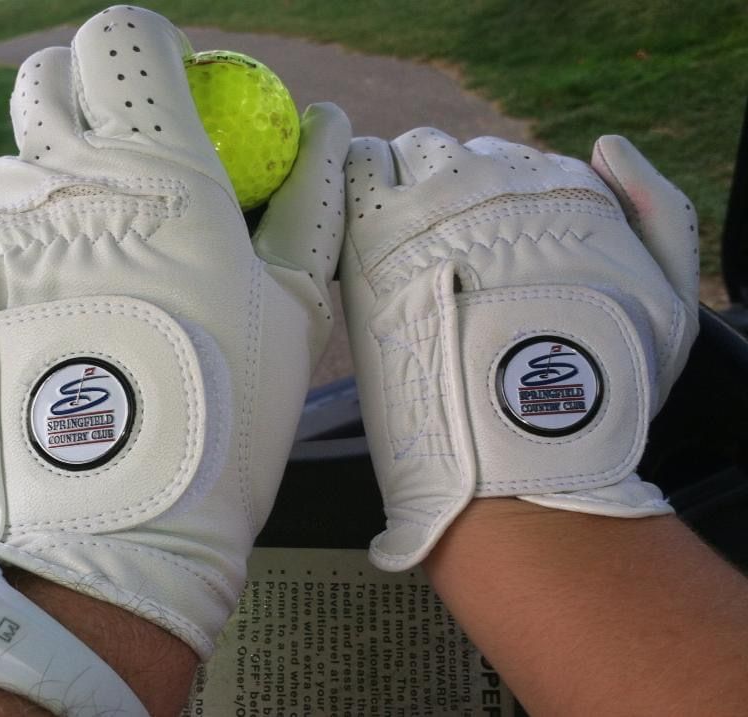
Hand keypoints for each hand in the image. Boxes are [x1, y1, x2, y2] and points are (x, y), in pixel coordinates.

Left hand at [0, 5, 349, 656]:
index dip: (149, 50)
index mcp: (154, 172)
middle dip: (88, 95)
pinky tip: (51, 305)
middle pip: (48, 79)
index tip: (172, 88)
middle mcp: (56, 180)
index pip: (124, 40)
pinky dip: (13, 242)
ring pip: (10, 158)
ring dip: (49, 178)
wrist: (116, 523)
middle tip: (126, 156)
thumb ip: (311, 201)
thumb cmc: (226, 412)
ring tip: (91, 257)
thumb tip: (328, 124)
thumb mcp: (294, 306)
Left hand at [340, 130, 698, 570]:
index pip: (516, 165)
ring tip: (397, 251)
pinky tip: (360, 228)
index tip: (477, 254)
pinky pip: (357, 166)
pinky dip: (355, 183)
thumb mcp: (671, 306)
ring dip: (401, 187)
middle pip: (460, 157)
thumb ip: (660, 214)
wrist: (520, 441)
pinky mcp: (378, 223)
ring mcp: (438, 196)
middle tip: (434, 260)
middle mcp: (506, 176)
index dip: (491, 207)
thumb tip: (610, 146)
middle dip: (446, 194)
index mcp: (568, 189)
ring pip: (409, 155)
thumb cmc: (600, 391)